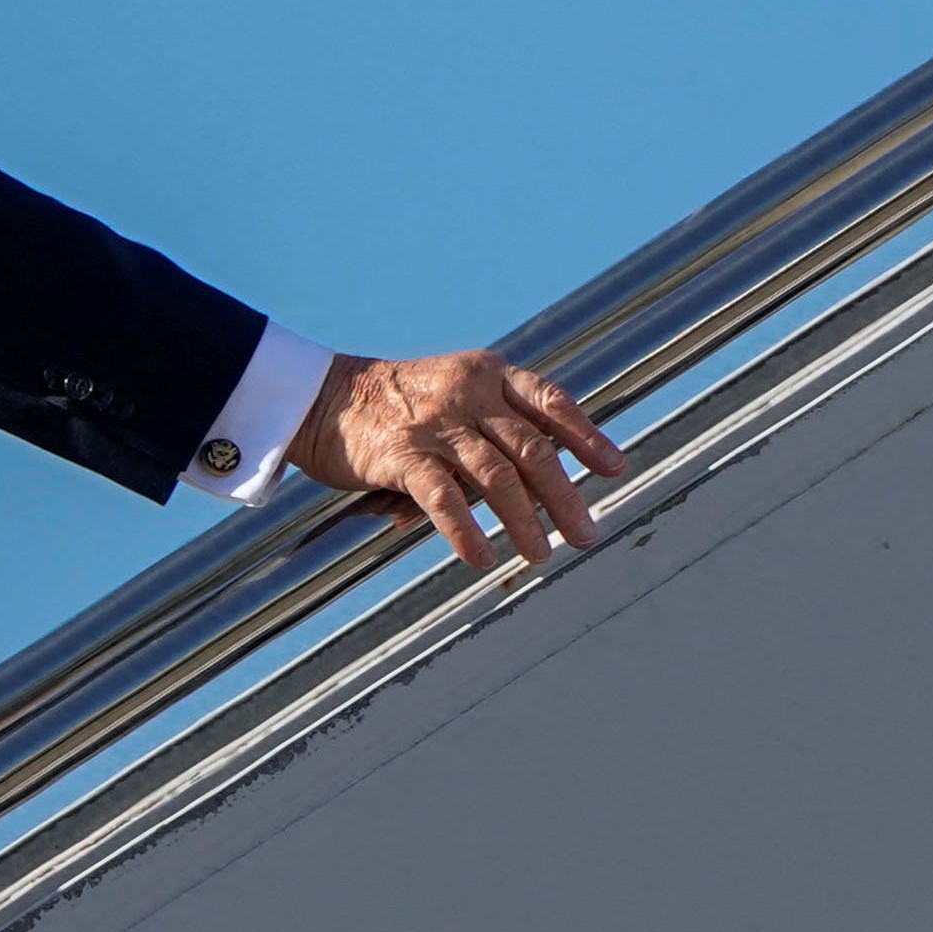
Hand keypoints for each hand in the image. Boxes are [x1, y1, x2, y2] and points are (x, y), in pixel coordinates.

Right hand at [284, 350, 629, 569]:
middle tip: (586, 535)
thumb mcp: (453, 390)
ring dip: (526, 523)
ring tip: (540, 555)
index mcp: (485, 373)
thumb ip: (498, 417)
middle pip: (532, 449)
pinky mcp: (400, 455)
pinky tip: (482, 558)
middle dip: (564, 497)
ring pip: (496, 478)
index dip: (586, 436)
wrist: (319, 398)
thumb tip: (553, 471)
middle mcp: (465, 394)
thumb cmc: (395, 403)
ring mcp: (433, 424)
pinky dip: (466, 532)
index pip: (550, 402)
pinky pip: (444, 500)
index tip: (613, 469)